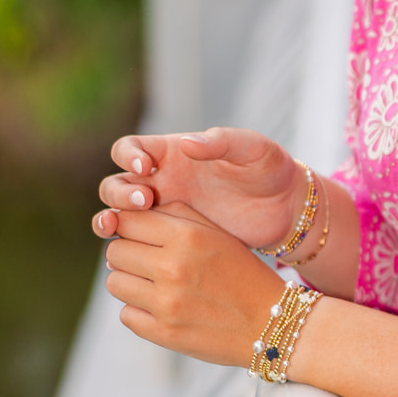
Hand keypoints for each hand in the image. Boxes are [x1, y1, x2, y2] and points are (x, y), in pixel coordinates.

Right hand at [94, 127, 303, 249]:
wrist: (286, 209)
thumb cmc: (270, 169)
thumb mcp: (252, 149)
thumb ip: (221, 142)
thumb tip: (186, 143)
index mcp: (174, 153)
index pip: (131, 149)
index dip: (128, 155)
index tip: (145, 167)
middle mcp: (162, 181)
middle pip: (117, 184)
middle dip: (121, 193)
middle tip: (146, 202)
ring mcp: (165, 212)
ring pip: (119, 214)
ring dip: (110, 218)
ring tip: (115, 226)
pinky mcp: (173, 239)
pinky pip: (138, 243)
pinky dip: (125, 246)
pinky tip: (128, 254)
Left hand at [103, 199, 283, 364]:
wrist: (270, 323)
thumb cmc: (242, 272)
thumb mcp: (217, 233)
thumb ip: (176, 215)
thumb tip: (128, 214)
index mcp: (187, 236)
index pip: (126, 220)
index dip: (129, 226)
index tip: (139, 235)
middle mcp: (173, 267)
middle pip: (114, 252)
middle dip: (128, 255)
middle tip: (148, 262)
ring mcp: (166, 302)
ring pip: (114, 283)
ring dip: (131, 283)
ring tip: (155, 285)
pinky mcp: (162, 332)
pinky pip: (126, 314)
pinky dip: (140, 311)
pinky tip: (164, 308)